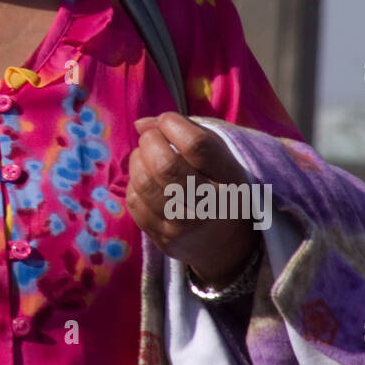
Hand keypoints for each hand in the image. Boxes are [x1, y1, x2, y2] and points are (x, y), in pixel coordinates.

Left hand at [125, 112, 256, 288]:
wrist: (224, 243)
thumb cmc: (218, 185)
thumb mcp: (218, 156)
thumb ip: (186, 130)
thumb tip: (140, 124)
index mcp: (230, 179)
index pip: (196, 145)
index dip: (173, 125)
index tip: (168, 121)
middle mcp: (210, 206)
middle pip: (165, 165)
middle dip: (150, 141)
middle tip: (152, 137)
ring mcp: (184, 227)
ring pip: (144, 182)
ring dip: (137, 160)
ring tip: (146, 156)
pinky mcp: (162, 239)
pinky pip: (134, 201)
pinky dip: (134, 183)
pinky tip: (147, 180)